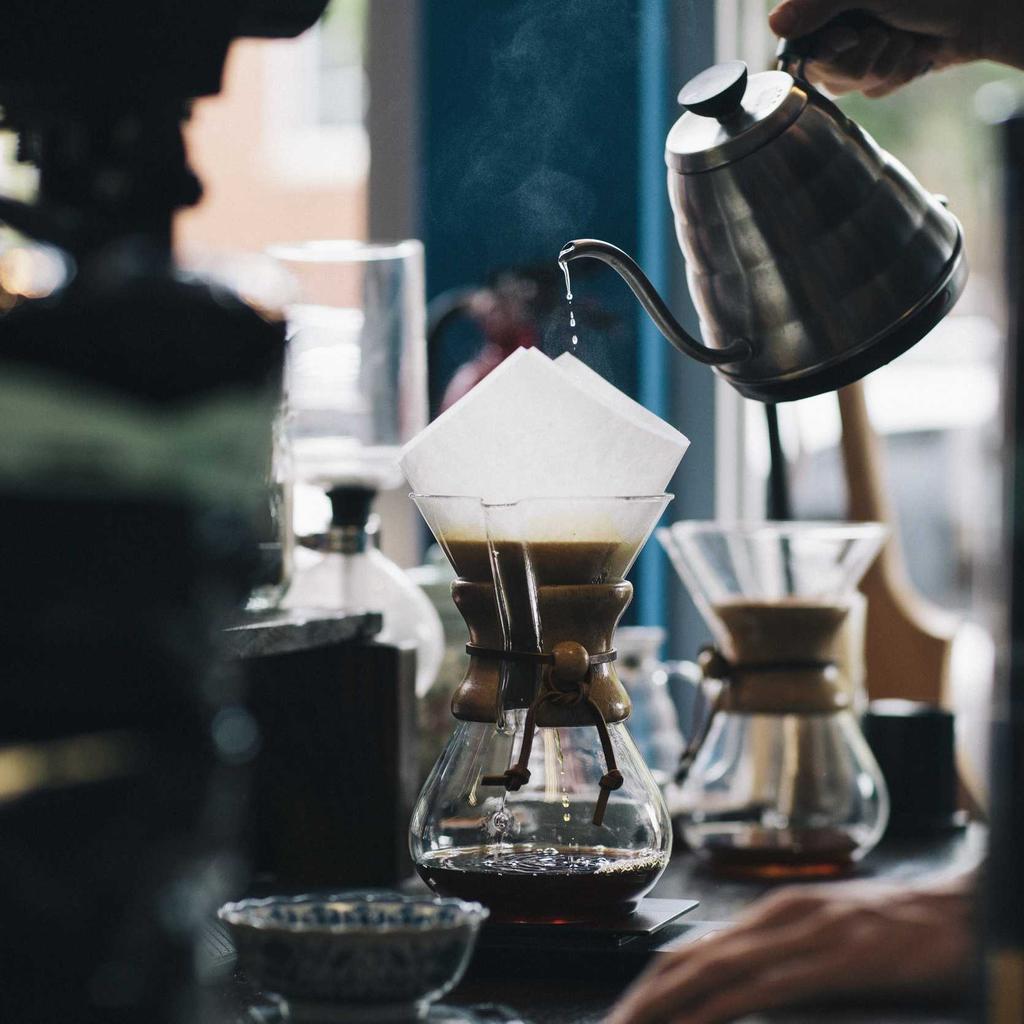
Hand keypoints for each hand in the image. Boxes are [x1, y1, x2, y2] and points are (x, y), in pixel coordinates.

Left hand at [607, 880, 972, 1023]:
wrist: (963, 907)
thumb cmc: (900, 930)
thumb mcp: (827, 938)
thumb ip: (781, 957)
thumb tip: (736, 988)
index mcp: (771, 914)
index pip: (689, 951)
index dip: (648, 985)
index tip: (622, 1016)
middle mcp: (776, 917)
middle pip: (685, 960)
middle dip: (640, 1000)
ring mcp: (802, 934)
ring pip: (711, 971)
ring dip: (663, 1006)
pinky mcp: (834, 958)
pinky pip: (761, 987)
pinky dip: (716, 1008)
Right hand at [769, 0, 1023, 96]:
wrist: (980, 11)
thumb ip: (819, 4)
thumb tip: (774, 23)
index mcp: (827, 3)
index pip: (797, 44)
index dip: (824, 51)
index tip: (850, 37)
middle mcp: (838, 24)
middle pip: (823, 72)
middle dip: (861, 60)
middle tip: (885, 34)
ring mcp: (859, 47)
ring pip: (849, 85)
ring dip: (884, 66)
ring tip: (905, 39)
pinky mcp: (879, 66)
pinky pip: (873, 90)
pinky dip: (898, 74)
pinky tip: (913, 53)